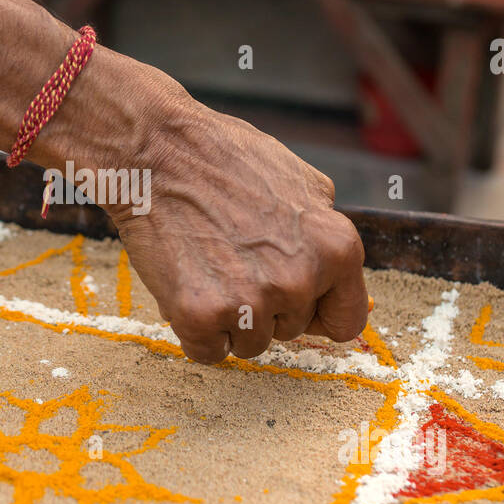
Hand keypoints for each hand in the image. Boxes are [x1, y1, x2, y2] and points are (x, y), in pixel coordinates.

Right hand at [104, 80, 367, 363]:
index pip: (346, 321)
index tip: (294, 300)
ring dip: (229, 318)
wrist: (156, 152)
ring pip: (249, 343)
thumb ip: (327, 236)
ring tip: (209, 265)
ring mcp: (251, 302)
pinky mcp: (201, 316)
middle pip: (291, 331)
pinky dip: (194, 328)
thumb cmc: (225, 159)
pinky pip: (208, 350)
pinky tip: (186, 283)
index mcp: (337, 249)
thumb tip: (341, 277)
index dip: (318, 311)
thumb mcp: (303, 183)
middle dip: (266, 304)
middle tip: (234, 257)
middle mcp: (300, 281)